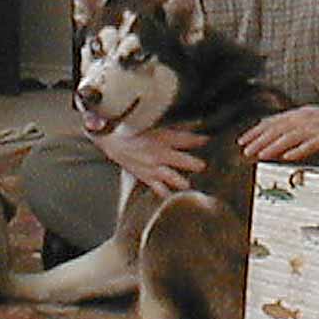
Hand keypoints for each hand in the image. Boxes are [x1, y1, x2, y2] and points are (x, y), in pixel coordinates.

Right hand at [92, 126, 207, 196]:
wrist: (111, 140)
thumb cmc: (132, 130)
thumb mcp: (155, 124)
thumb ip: (175, 126)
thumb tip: (197, 122)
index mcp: (162, 137)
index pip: (186, 139)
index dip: (199, 139)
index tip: (208, 140)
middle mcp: (159, 153)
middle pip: (183, 161)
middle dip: (194, 164)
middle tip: (202, 166)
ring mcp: (153, 167)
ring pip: (173, 178)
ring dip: (182, 181)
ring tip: (189, 184)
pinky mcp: (146, 177)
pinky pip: (159, 189)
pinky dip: (165, 192)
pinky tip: (172, 195)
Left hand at [238, 104, 318, 161]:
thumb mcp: (310, 119)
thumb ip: (293, 126)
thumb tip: (275, 134)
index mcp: (298, 114)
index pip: (272, 122)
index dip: (256, 131)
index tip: (242, 141)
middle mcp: (303, 119)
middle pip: (277, 130)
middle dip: (259, 140)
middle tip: (245, 151)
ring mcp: (314, 128)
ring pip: (289, 137)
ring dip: (273, 146)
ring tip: (260, 155)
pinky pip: (309, 145)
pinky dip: (297, 150)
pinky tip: (287, 157)